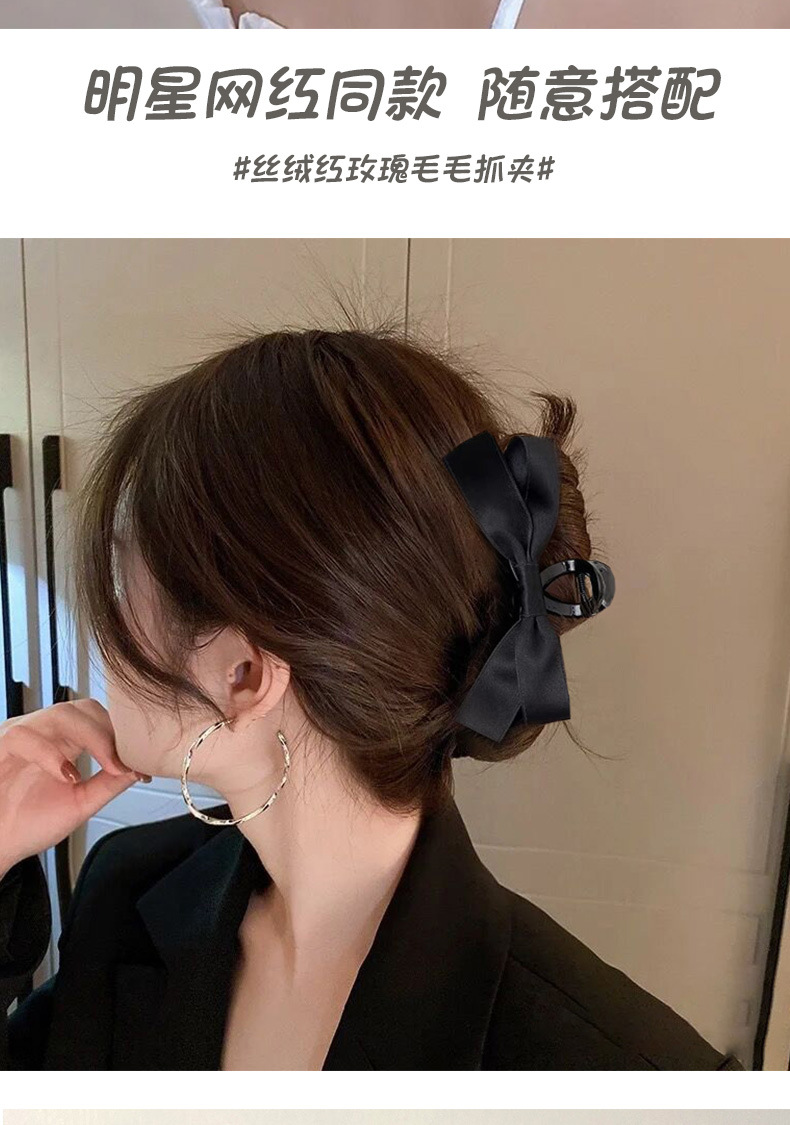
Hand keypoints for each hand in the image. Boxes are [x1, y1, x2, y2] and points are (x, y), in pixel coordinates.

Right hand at [0, 699, 146, 877]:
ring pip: (60, 714)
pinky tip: (67, 775)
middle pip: (83, 708)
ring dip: (90, 737)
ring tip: (106, 766)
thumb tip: (141, 767)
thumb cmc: (28, 824)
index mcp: (63, 742)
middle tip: (122, 762)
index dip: (120, 732)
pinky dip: (50, 753)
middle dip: (109, 731)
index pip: (97, 717)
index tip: (140, 759)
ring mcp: (20, 735)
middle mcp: (43, 732)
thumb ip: (108, 784)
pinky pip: (24, 736)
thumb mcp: (79, 804)